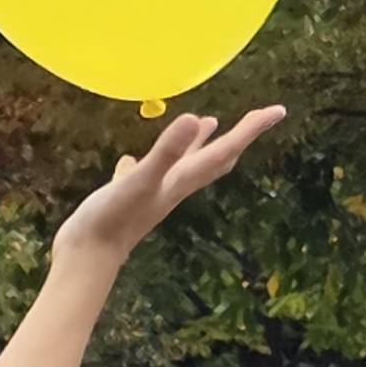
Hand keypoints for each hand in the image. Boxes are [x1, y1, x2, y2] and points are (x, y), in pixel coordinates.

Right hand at [52, 106, 280, 262]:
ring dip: (198, 144)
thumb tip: (196, 117)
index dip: (252, 128)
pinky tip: (131, 159)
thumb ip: (168, 152)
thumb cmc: (113, 219)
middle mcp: (174, 185)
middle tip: (258, 116)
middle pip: (215, 158)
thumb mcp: (141, 180)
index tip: (279, 110)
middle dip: (237, 136)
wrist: (86, 256)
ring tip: (207, 121)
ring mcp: (152, 192)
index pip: (225, 149)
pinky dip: (146, 163)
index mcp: (183, 179)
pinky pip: (143, 175)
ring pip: (183, 165)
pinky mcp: (128, 197)